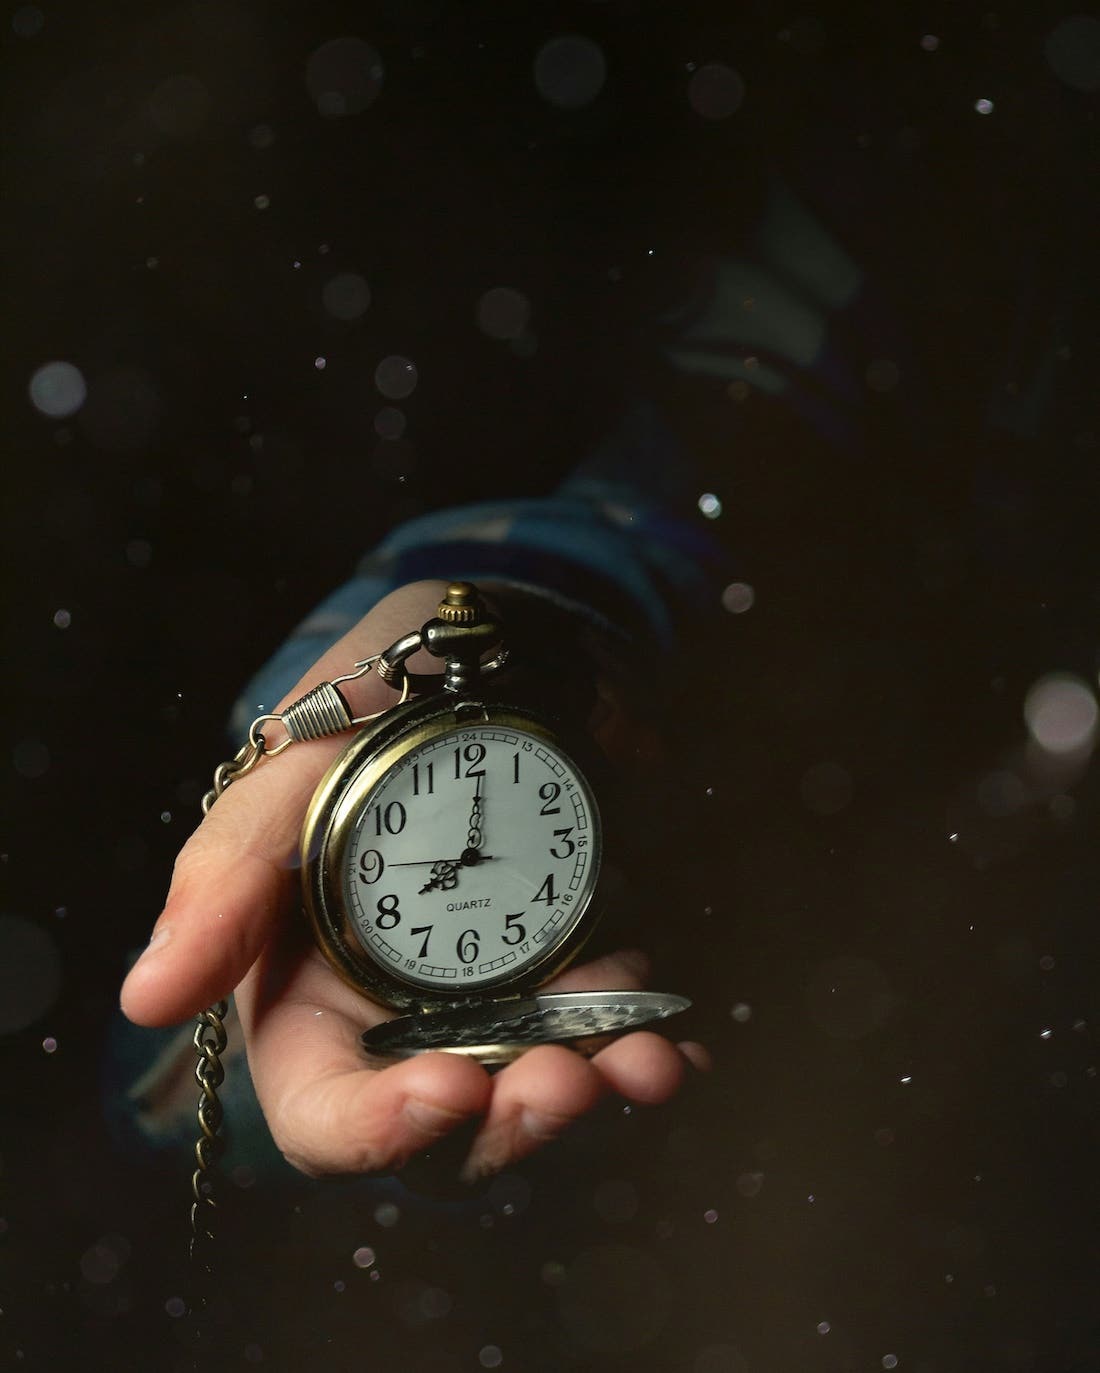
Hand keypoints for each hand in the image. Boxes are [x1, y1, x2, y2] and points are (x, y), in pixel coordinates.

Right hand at [120, 580, 704, 1179]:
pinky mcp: (569, 962)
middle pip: (443, 1125)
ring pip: (533, 1091)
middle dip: (506, 1124)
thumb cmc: (381, 694)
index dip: (375, 1129)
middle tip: (562, 1082)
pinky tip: (676, 1046)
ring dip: (591, 1092)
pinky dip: (641, 1048)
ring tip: (640, 1064)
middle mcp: (396, 1013)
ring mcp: (490, 993)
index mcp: (304, 990)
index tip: (447, 1089)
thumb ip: (228, 876)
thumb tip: (148, 998)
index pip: (323, 1108)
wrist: (506, 640)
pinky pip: (605, 1032)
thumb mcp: (295, 763)